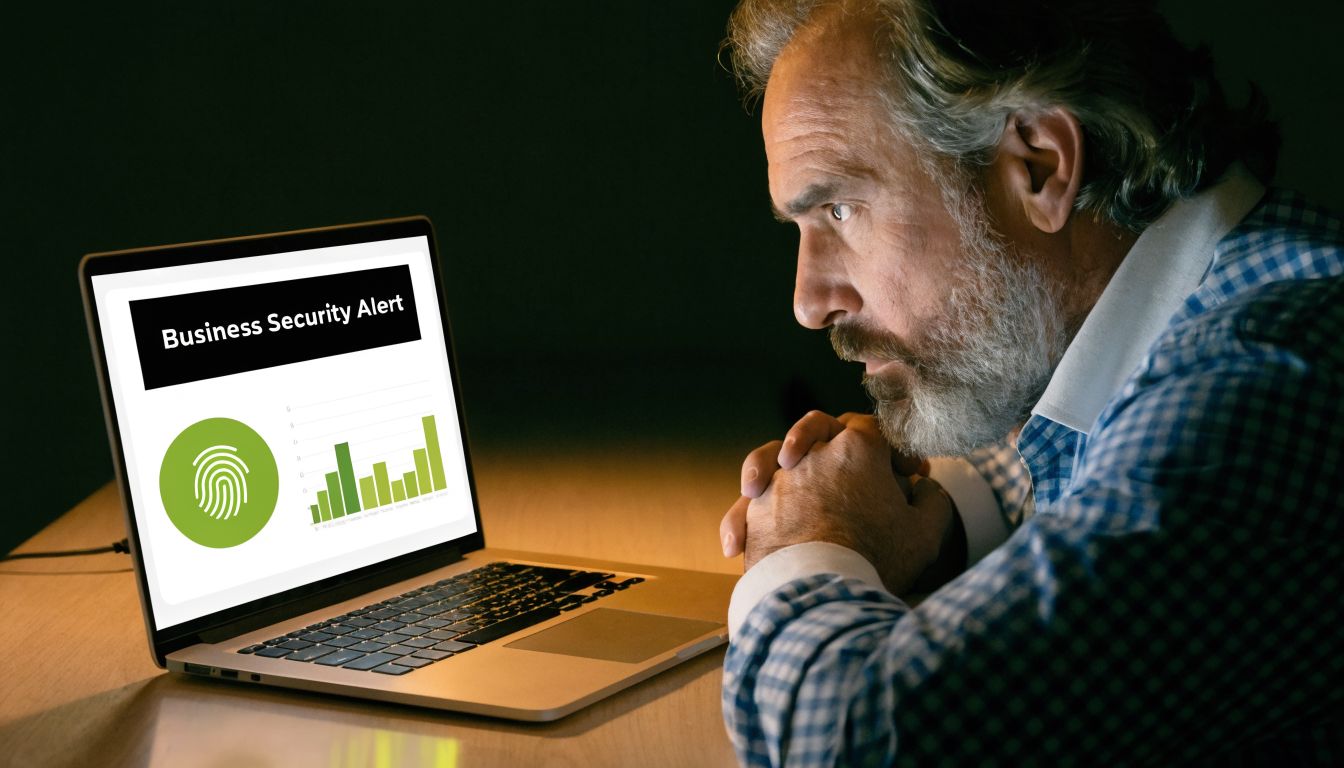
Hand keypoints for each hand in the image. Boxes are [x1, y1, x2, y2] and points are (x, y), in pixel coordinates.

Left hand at [720, 413, 953, 594]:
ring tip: (787, 473)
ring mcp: (779, 481)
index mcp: (858, 449)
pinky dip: (746, 514)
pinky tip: (744, 536)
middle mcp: (813, 455)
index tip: (909, 476)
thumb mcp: (924, 532)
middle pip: (821, 428)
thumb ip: (932, 502)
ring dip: (781, 462)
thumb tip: (926, 490)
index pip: (874, 428)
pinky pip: (746, 503)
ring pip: (771, 455)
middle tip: (855, 463)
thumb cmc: (878, 559)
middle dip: (840, 441)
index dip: (895, 450)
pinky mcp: (754, 511)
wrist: (824, 592)